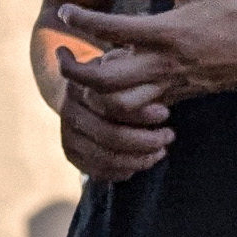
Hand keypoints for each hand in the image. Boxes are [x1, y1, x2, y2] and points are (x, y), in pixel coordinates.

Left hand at [55, 0, 236, 117]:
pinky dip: (115, 101)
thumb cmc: (229, 12)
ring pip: (117, 104)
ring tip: (87, 70)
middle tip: (63, 55)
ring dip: (94, 91)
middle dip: (74, 70)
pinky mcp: (172, 98)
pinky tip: (112, 80)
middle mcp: (163, 63)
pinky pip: (135, 110)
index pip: (110, 29)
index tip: (65, 11)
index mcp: (166, 31)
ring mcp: (167, 85)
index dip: (81, 20)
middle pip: (104, 80)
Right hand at [56, 47, 173, 181]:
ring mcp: (67, 135)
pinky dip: (124, 171)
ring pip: (106, 158)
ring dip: (139, 159)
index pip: (111, 106)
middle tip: (169, 136)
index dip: (141, 113)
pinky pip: (99, 172)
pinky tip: (141, 162)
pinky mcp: (70, 154)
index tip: (165, 113)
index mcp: (81, 86)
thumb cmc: (112, 78)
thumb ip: (133, 72)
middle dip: (146, 140)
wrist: (81, 92)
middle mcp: (69, 111)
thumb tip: (159, 79)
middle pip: (110, 136)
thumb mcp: (120, 65)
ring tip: (160, 151)